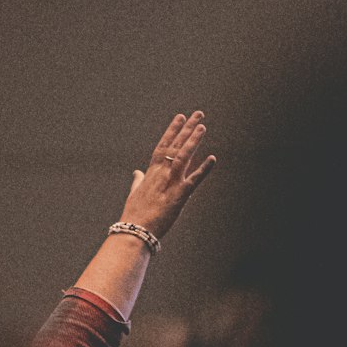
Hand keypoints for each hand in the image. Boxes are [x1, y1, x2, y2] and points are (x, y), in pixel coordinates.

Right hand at [118, 111, 215, 239]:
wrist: (135, 231)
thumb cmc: (134, 215)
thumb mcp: (134, 194)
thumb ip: (138, 181)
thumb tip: (137, 172)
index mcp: (151, 173)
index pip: (162, 146)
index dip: (172, 131)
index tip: (180, 117)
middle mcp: (160, 174)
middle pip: (175, 146)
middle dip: (186, 129)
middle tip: (198, 114)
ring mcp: (170, 184)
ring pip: (182, 157)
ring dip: (193, 141)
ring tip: (202, 126)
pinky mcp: (179, 196)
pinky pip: (194, 180)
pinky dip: (204, 169)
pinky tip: (213, 159)